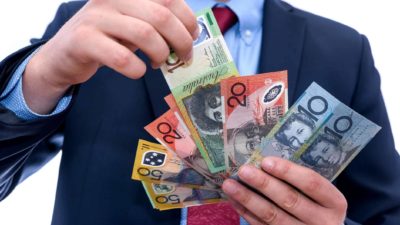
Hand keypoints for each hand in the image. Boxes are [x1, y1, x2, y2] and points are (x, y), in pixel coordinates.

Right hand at [23, 0, 197, 113]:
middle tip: (184, 58)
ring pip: (145, 34)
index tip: (193, 38)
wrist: (63, 55)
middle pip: (161, 15)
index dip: (188, 19)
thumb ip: (157, 24)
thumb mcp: (133, 24)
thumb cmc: (106, 39)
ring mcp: (96, 17)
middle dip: (181, 41)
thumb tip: (190, 35)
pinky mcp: (84, 40)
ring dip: (160, 54)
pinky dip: (137, 69)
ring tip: (158, 63)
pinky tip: (137, 71)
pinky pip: (122, 57)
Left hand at [222, 157, 346, 224]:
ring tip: (229, 185)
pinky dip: (246, 212)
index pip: (312, 183)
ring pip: (273, 216)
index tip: (266, 161)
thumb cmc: (317, 205)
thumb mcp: (319, 194)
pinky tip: (233, 200)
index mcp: (334, 203)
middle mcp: (323, 221)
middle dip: (264, 184)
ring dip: (248, 199)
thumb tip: (264, 161)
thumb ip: (299, 181)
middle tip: (243, 170)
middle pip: (290, 200)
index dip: (289, 171)